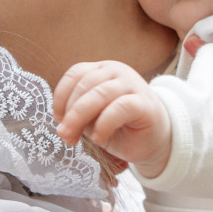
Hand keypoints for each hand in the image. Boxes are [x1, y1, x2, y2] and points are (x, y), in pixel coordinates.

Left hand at [52, 60, 173, 177]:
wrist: (154, 141)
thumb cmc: (120, 127)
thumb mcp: (93, 118)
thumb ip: (78, 114)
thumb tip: (62, 124)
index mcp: (102, 70)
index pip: (75, 74)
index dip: (61, 96)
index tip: (57, 119)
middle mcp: (117, 72)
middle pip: (84, 85)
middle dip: (69, 113)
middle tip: (64, 134)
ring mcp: (132, 84)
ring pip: (99, 94)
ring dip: (80, 118)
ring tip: (74, 138)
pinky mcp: (144, 103)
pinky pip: (118, 108)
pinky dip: (103, 124)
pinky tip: (98, 139)